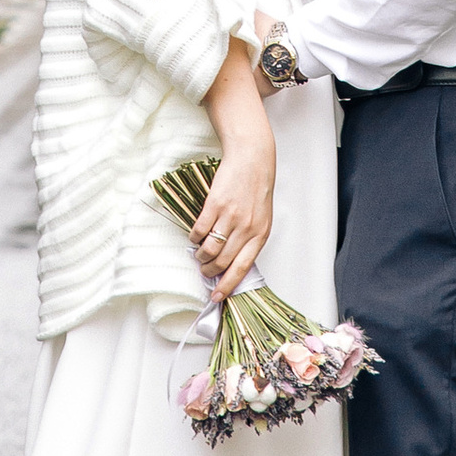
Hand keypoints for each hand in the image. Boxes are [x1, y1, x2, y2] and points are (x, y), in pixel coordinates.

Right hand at [189, 130, 274, 303]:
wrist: (252, 159)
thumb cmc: (257, 188)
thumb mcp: (261, 217)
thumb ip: (250, 239)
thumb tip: (232, 263)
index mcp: (260, 234)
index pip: (242, 269)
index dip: (228, 285)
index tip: (217, 297)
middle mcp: (246, 228)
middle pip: (222, 262)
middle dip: (210, 272)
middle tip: (204, 271)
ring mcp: (230, 217)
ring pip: (210, 250)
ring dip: (201, 257)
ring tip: (199, 255)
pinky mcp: (215, 205)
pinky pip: (200, 231)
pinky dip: (194, 238)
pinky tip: (195, 237)